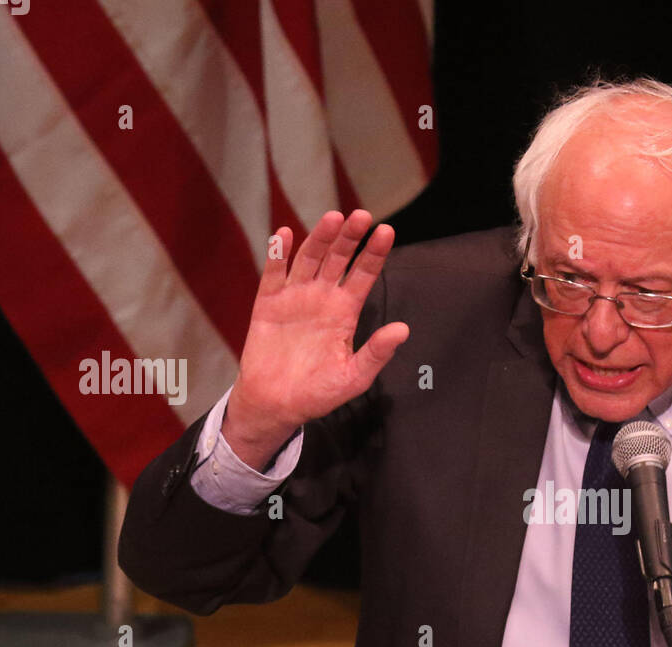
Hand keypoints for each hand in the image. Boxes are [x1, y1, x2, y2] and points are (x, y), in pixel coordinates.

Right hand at [224, 210, 408, 469]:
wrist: (277, 405)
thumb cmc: (318, 394)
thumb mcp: (354, 377)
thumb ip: (376, 353)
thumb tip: (403, 330)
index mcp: (345, 312)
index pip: (364, 275)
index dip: (374, 253)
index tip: (387, 232)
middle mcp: (322, 298)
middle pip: (338, 259)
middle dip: (350, 237)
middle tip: (362, 216)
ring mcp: (295, 297)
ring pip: (309, 259)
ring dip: (320, 238)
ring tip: (333, 219)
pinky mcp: (268, 303)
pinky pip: (274, 274)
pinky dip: (278, 254)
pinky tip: (285, 236)